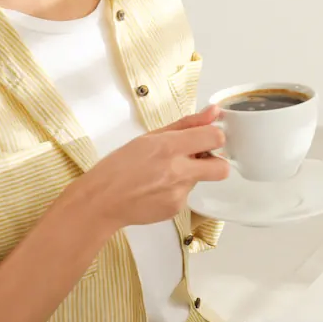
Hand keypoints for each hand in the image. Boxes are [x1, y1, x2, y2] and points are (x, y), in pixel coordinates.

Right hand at [63, 105, 229, 229]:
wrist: (100, 201)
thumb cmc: (119, 166)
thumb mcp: (151, 137)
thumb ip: (187, 124)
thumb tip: (214, 112)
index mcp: (169, 147)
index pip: (216, 137)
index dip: (214, 137)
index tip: (205, 138)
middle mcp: (178, 171)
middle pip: (222, 168)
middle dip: (215, 162)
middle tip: (196, 159)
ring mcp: (178, 193)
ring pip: (201, 180)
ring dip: (190, 175)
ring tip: (163, 174)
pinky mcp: (176, 209)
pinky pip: (187, 195)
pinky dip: (177, 190)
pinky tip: (157, 189)